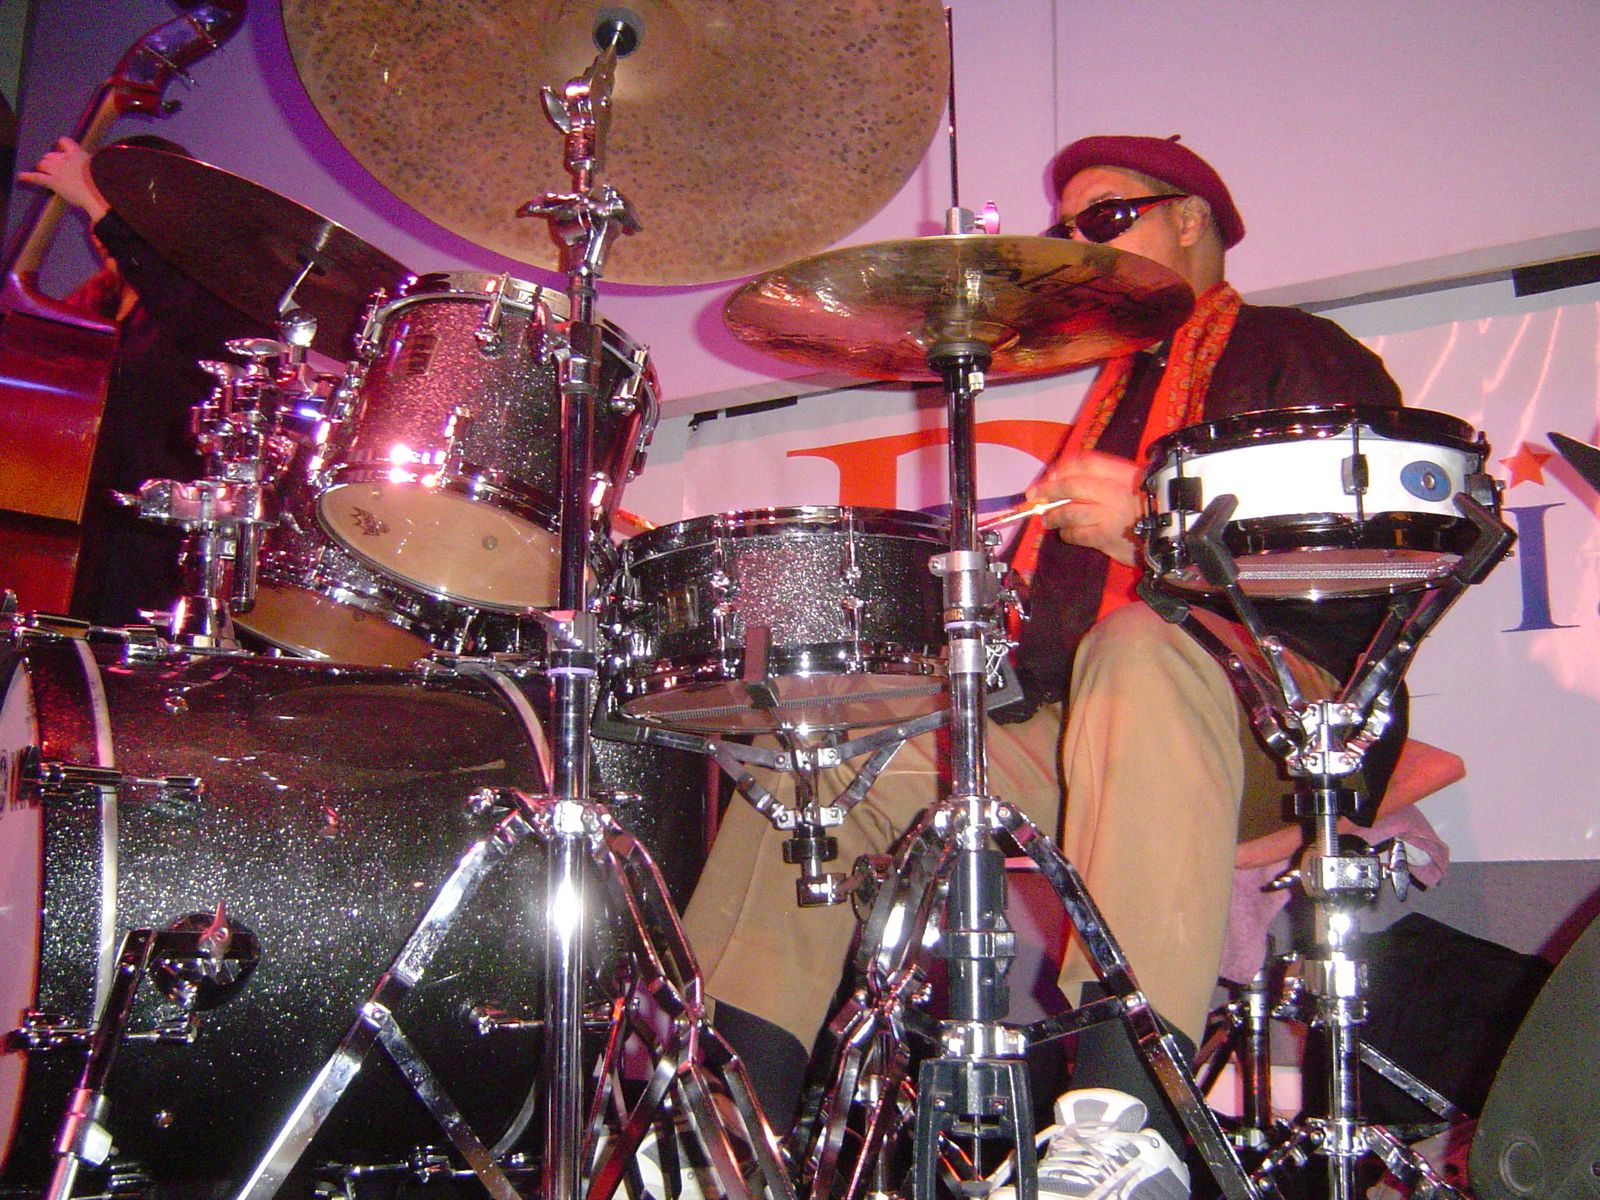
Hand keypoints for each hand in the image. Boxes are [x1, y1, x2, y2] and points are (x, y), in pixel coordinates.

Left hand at [17, 136, 110, 222]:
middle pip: (50, 155)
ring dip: (42, 167)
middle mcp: (64, 159)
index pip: (64, 141)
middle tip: (55, 169)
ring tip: (45, 173)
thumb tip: (104, 159)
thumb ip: (94, 162)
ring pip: (42, 163)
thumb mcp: (101, 166)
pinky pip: (37, 177)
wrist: (99, 193)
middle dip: (51, 161)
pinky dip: (28, 177)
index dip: (61, 146)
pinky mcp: (53, 182)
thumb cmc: (104, 182)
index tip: (63, 151)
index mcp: (77, 153)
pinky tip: (21, 176)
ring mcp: (57, 170)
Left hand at [1026, 450, 1142, 565]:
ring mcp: (1108, 516)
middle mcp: (1113, 492)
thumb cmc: (1150, 506)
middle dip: (1048, 490)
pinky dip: (1067, 534)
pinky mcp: (1105, 538)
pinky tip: (1067, 533)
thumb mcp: (1133, 482)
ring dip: (1053, 516)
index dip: (1062, 468)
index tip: (1049, 476)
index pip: (1085, 462)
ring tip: (1047, 519)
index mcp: (1121, 473)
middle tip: (1035, 496)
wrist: (1173, 533)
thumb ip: (1104, 478)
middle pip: (1071, 486)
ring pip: (1069, 512)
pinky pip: (1077, 534)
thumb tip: (1061, 478)